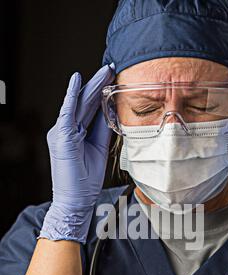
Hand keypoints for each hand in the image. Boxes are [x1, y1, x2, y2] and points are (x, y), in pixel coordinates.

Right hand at [39, 64, 114, 243]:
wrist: (76, 201)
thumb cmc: (85, 181)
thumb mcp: (100, 150)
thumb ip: (104, 130)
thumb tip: (113, 111)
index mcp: (75, 133)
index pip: (89, 108)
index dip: (101, 93)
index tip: (113, 78)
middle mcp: (66, 130)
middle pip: (84, 102)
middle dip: (98, 84)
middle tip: (112, 67)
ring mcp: (61, 133)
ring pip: (78, 104)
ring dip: (91, 86)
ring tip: (104, 71)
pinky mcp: (61, 138)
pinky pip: (67, 113)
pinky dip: (72, 96)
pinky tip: (77, 81)